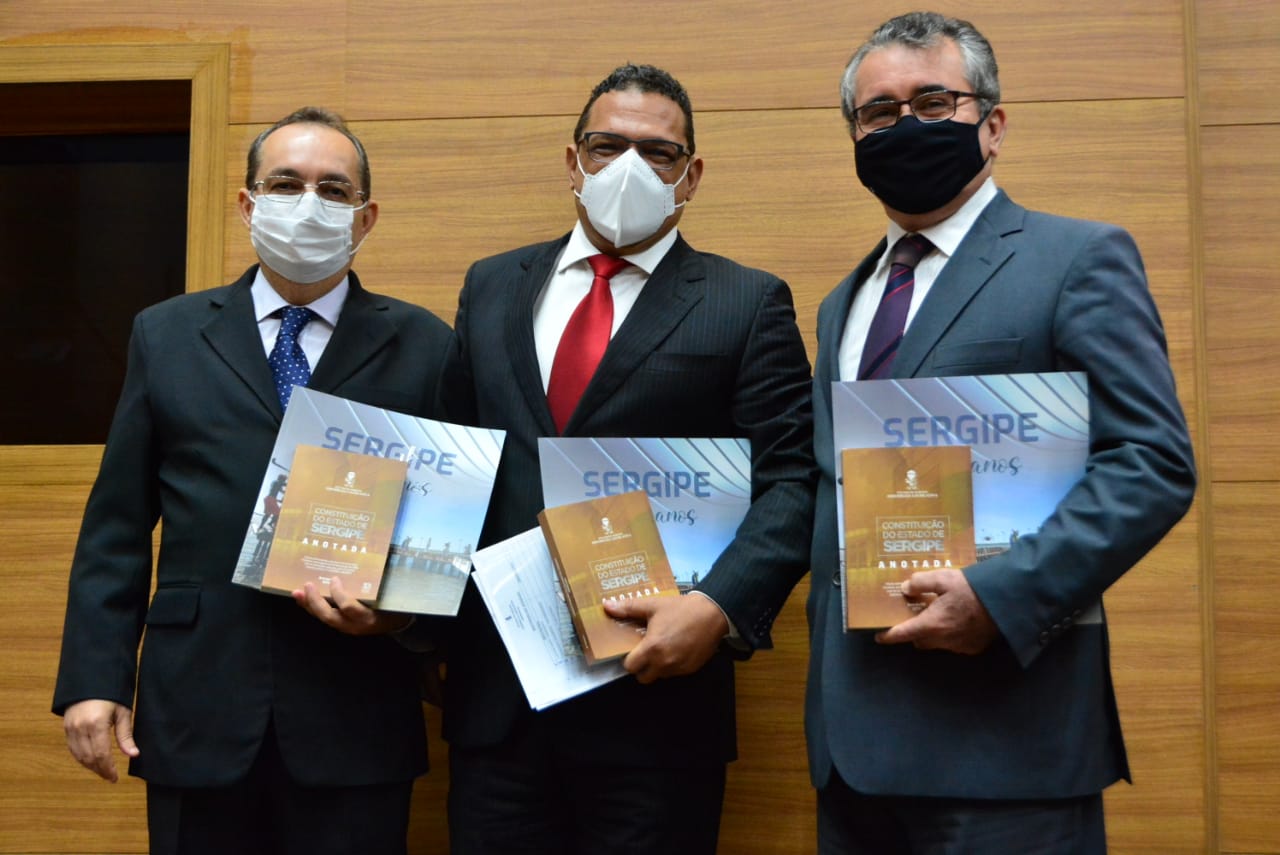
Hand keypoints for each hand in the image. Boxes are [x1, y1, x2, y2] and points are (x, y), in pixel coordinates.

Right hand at [63, 699, 138, 782]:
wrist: (90, 679)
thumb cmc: (111, 694)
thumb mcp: (123, 712)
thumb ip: (126, 735)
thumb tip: (133, 755)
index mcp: (96, 724)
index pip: (101, 754)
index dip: (108, 769)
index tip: (115, 778)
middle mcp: (81, 728)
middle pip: (89, 758)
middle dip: (100, 770)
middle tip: (110, 777)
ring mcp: (71, 728)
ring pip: (79, 756)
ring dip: (90, 766)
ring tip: (103, 771)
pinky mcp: (66, 728)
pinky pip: (73, 749)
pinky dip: (82, 758)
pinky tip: (91, 761)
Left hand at [292, 577, 412, 635]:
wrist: (397, 625)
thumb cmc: (394, 607)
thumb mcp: (391, 598)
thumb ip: (380, 585)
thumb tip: (370, 561)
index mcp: (368, 618)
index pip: (349, 607)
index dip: (339, 594)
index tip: (334, 579)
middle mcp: (355, 626)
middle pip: (330, 616)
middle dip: (316, 602)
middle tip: (307, 585)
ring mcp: (347, 627)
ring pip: (324, 618)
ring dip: (309, 605)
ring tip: (296, 593)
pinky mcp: (343, 625)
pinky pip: (325, 617)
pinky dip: (313, 608)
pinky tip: (304, 598)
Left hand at [602, 594, 729, 683]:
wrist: (712, 613)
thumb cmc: (681, 609)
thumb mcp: (653, 605)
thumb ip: (628, 608)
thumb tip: (607, 606)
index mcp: (652, 648)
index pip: (630, 667)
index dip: (630, 660)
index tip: (634, 650)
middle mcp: (664, 662)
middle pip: (643, 678)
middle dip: (642, 668)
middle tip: (646, 652)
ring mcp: (678, 668)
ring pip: (660, 676)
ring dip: (658, 667)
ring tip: (663, 648)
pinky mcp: (691, 669)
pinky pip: (675, 673)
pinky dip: (673, 666)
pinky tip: (677, 649)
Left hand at [874, 569, 999, 654]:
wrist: (1006, 601)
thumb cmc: (972, 589)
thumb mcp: (943, 578)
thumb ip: (921, 583)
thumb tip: (905, 589)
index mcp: (932, 624)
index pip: (903, 634)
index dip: (889, 636)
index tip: (879, 636)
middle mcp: (943, 640)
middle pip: (919, 640)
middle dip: (913, 632)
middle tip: (914, 617)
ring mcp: (959, 646)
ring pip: (937, 644)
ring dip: (933, 633)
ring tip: (937, 616)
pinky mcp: (973, 648)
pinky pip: (954, 645)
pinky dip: (950, 636)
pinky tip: (957, 621)